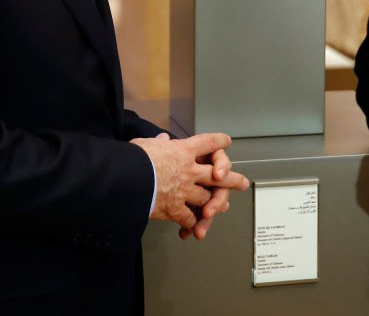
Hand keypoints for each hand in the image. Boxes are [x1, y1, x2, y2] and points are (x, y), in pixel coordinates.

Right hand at [131, 132, 248, 236]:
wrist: (126, 180)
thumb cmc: (133, 159)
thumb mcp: (144, 145)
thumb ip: (156, 143)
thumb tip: (161, 140)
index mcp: (183, 151)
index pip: (207, 143)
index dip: (218, 141)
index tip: (226, 141)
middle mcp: (189, 170)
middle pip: (218, 174)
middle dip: (231, 179)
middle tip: (242, 183)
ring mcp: (185, 190)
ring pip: (208, 198)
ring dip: (215, 204)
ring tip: (222, 208)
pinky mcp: (175, 209)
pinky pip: (189, 217)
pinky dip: (192, 223)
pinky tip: (194, 226)